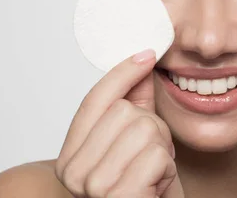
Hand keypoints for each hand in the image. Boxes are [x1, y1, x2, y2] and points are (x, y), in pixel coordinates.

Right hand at [55, 49, 183, 197]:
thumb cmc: (145, 192)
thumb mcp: (137, 145)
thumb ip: (135, 105)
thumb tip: (141, 63)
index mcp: (69, 158)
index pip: (94, 101)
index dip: (122, 74)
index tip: (146, 53)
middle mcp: (73, 173)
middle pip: (126, 112)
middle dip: (153, 127)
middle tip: (153, 155)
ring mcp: (93, 187)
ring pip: (145, 129)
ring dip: (162, 148)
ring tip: (155, 172)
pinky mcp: (119, 197)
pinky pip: (157, 155)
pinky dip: (167, 168)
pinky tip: (158, 185)